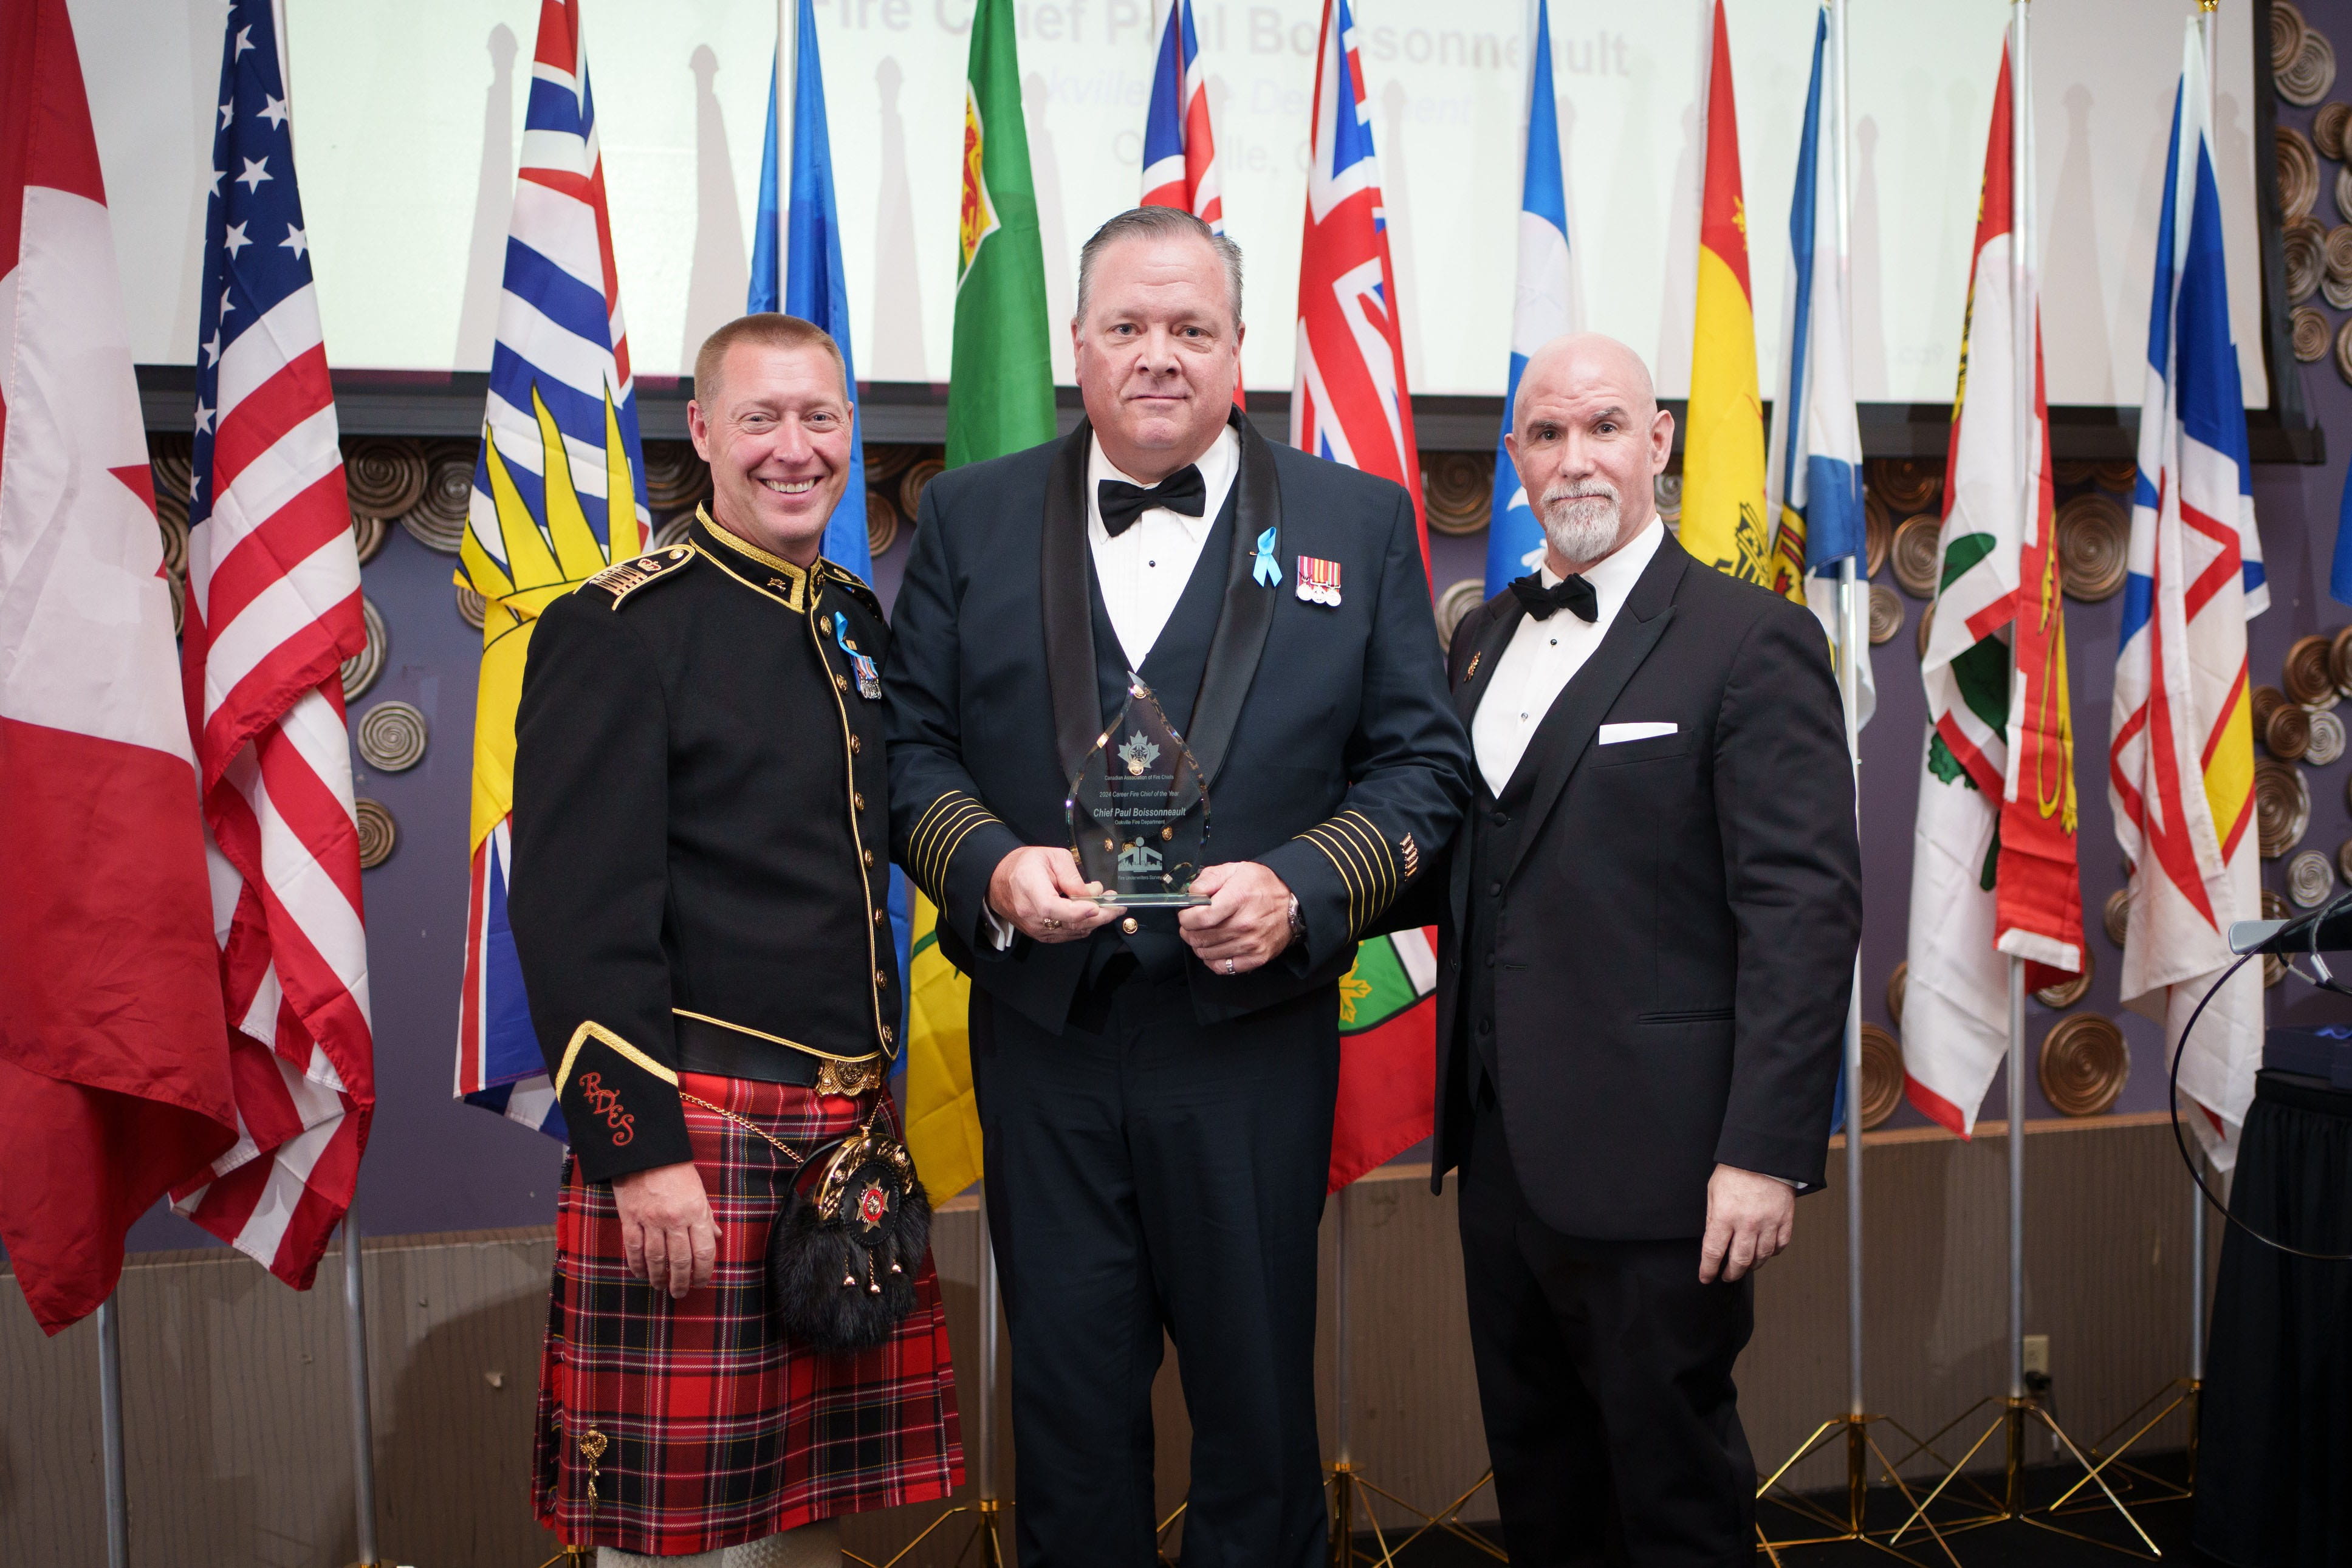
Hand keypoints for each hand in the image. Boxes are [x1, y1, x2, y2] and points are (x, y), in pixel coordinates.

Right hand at [612, 1161, 719, 1299]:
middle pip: (680, 1260)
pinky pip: (634, 1249)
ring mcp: (651, 1220)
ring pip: (656, 1259)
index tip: (701, 1282)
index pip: (704, 1251)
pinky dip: (637, 1265)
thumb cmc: (675, 1169)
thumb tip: (717, 1236)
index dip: (704, 1272)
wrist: (645, 1149)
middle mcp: (675, 1219)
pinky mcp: (630, 1218)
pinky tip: (641, 1274)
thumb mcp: (698, 1190)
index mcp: (696, 1212)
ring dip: (659, 1277)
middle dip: (681, 1281)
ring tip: (661, 1286)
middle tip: (680, 1293)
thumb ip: (706, 1216)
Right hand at [988, 845, 1119, 943]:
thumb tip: (1092, 893)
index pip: (1051, 907)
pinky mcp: (1039, 934)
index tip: (1096, 906)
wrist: (1000, 880)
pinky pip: (1066, 934)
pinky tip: (1092, 915)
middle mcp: (1030, 913)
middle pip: (1067, 923)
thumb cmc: (1025, 865)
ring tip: (1108, 906)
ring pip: (1071, 931)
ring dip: (1094, 921)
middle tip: (1116, 906)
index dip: (1076, 911)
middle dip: (1099, 916)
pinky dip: (1082, 926)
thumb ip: (1072, 876)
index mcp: (1029, 888)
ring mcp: (1033, 927)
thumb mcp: (1052, 857)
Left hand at [1178, 862, 1296, 974]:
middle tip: (1191, 925)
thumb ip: (1209, 878)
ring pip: (1207, 953)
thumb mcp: (1235, 869)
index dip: (1186, 918)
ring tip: (1203, 934)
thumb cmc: (1262, 886)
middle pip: (1200, 938)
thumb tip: (1191, 894)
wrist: (1293, 903)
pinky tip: (1214, 948)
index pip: (1200, 918)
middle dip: (1188, 931)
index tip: (1186, 914)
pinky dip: (1212, 960)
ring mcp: (1251, 944)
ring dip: (1199, 945)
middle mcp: (1244, 924)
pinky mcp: (1257, 958)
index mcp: (1238, 899)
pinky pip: (1223, 967)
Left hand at [1699, 1164, 1795, 1283]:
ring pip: (1761, 1257)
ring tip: (1744, 1266)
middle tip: (1726, 1276)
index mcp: (1725, 1215)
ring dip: (1751, 1266)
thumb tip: (1712, 1240)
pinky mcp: (1785, 1220)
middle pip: (1739, 1261)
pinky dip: (1771, 1253)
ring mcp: (1769, 1223)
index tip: (1706, 1277)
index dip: (1708, 1269)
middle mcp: (1747, 1223)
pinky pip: (1780, 1246)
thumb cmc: (1736, 1170)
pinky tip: (1764, 1252)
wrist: (1765, 1154)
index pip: (1714, 1252)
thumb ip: (1712, 1217)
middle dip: (1731, 1273)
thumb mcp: (1713, 1191)